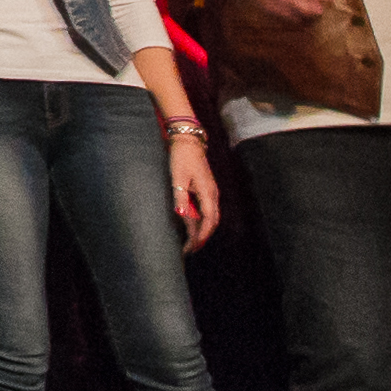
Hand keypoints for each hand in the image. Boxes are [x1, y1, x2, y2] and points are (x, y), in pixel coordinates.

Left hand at [165, 133, 218, 248]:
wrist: (188, 141)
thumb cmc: (182, 157)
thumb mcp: (178, 178)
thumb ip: (180, 197)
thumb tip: (182, 215)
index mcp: (208, 192)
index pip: (209, 219)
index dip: (202, 235)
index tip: (193, 246)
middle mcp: (212, 194)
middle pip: (211, 221)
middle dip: (202, 236)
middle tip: (190, 250)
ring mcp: (211, 192)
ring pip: (210, 216)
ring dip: (201, 230)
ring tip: (191, 242)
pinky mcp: (206, 189)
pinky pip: (206, 209)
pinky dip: (200, 220)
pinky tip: (192, 225)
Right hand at [229, 0, 335, 25]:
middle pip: (304, 5)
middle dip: (316, 9)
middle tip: (323, 9)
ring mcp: (274, 4)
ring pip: (297, 14)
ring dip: (307, 16)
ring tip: (315, 15)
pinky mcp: (270, 13)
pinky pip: (287, 18)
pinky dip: (297, 19)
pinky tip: (301, 18)